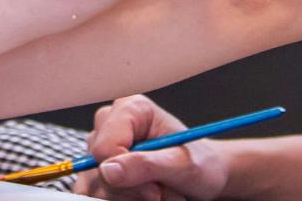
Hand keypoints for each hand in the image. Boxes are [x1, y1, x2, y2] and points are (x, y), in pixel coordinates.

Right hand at [74, 95, 229, 199]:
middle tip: (161, 191)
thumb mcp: (182, 165)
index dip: (126, 174)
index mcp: (131, 109)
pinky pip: (97, 193)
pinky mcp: (101, 168)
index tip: (154, 188)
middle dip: (131, 189)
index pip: (104, 148)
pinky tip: (144, 195)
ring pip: (96, 185)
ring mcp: (104, 147)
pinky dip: (122, 200)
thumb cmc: (201, 163)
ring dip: (129, 197)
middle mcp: (112, 123)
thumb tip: (108, 170)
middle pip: (98, 169)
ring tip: (157, 192)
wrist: (205, 176)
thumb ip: (145, 165)